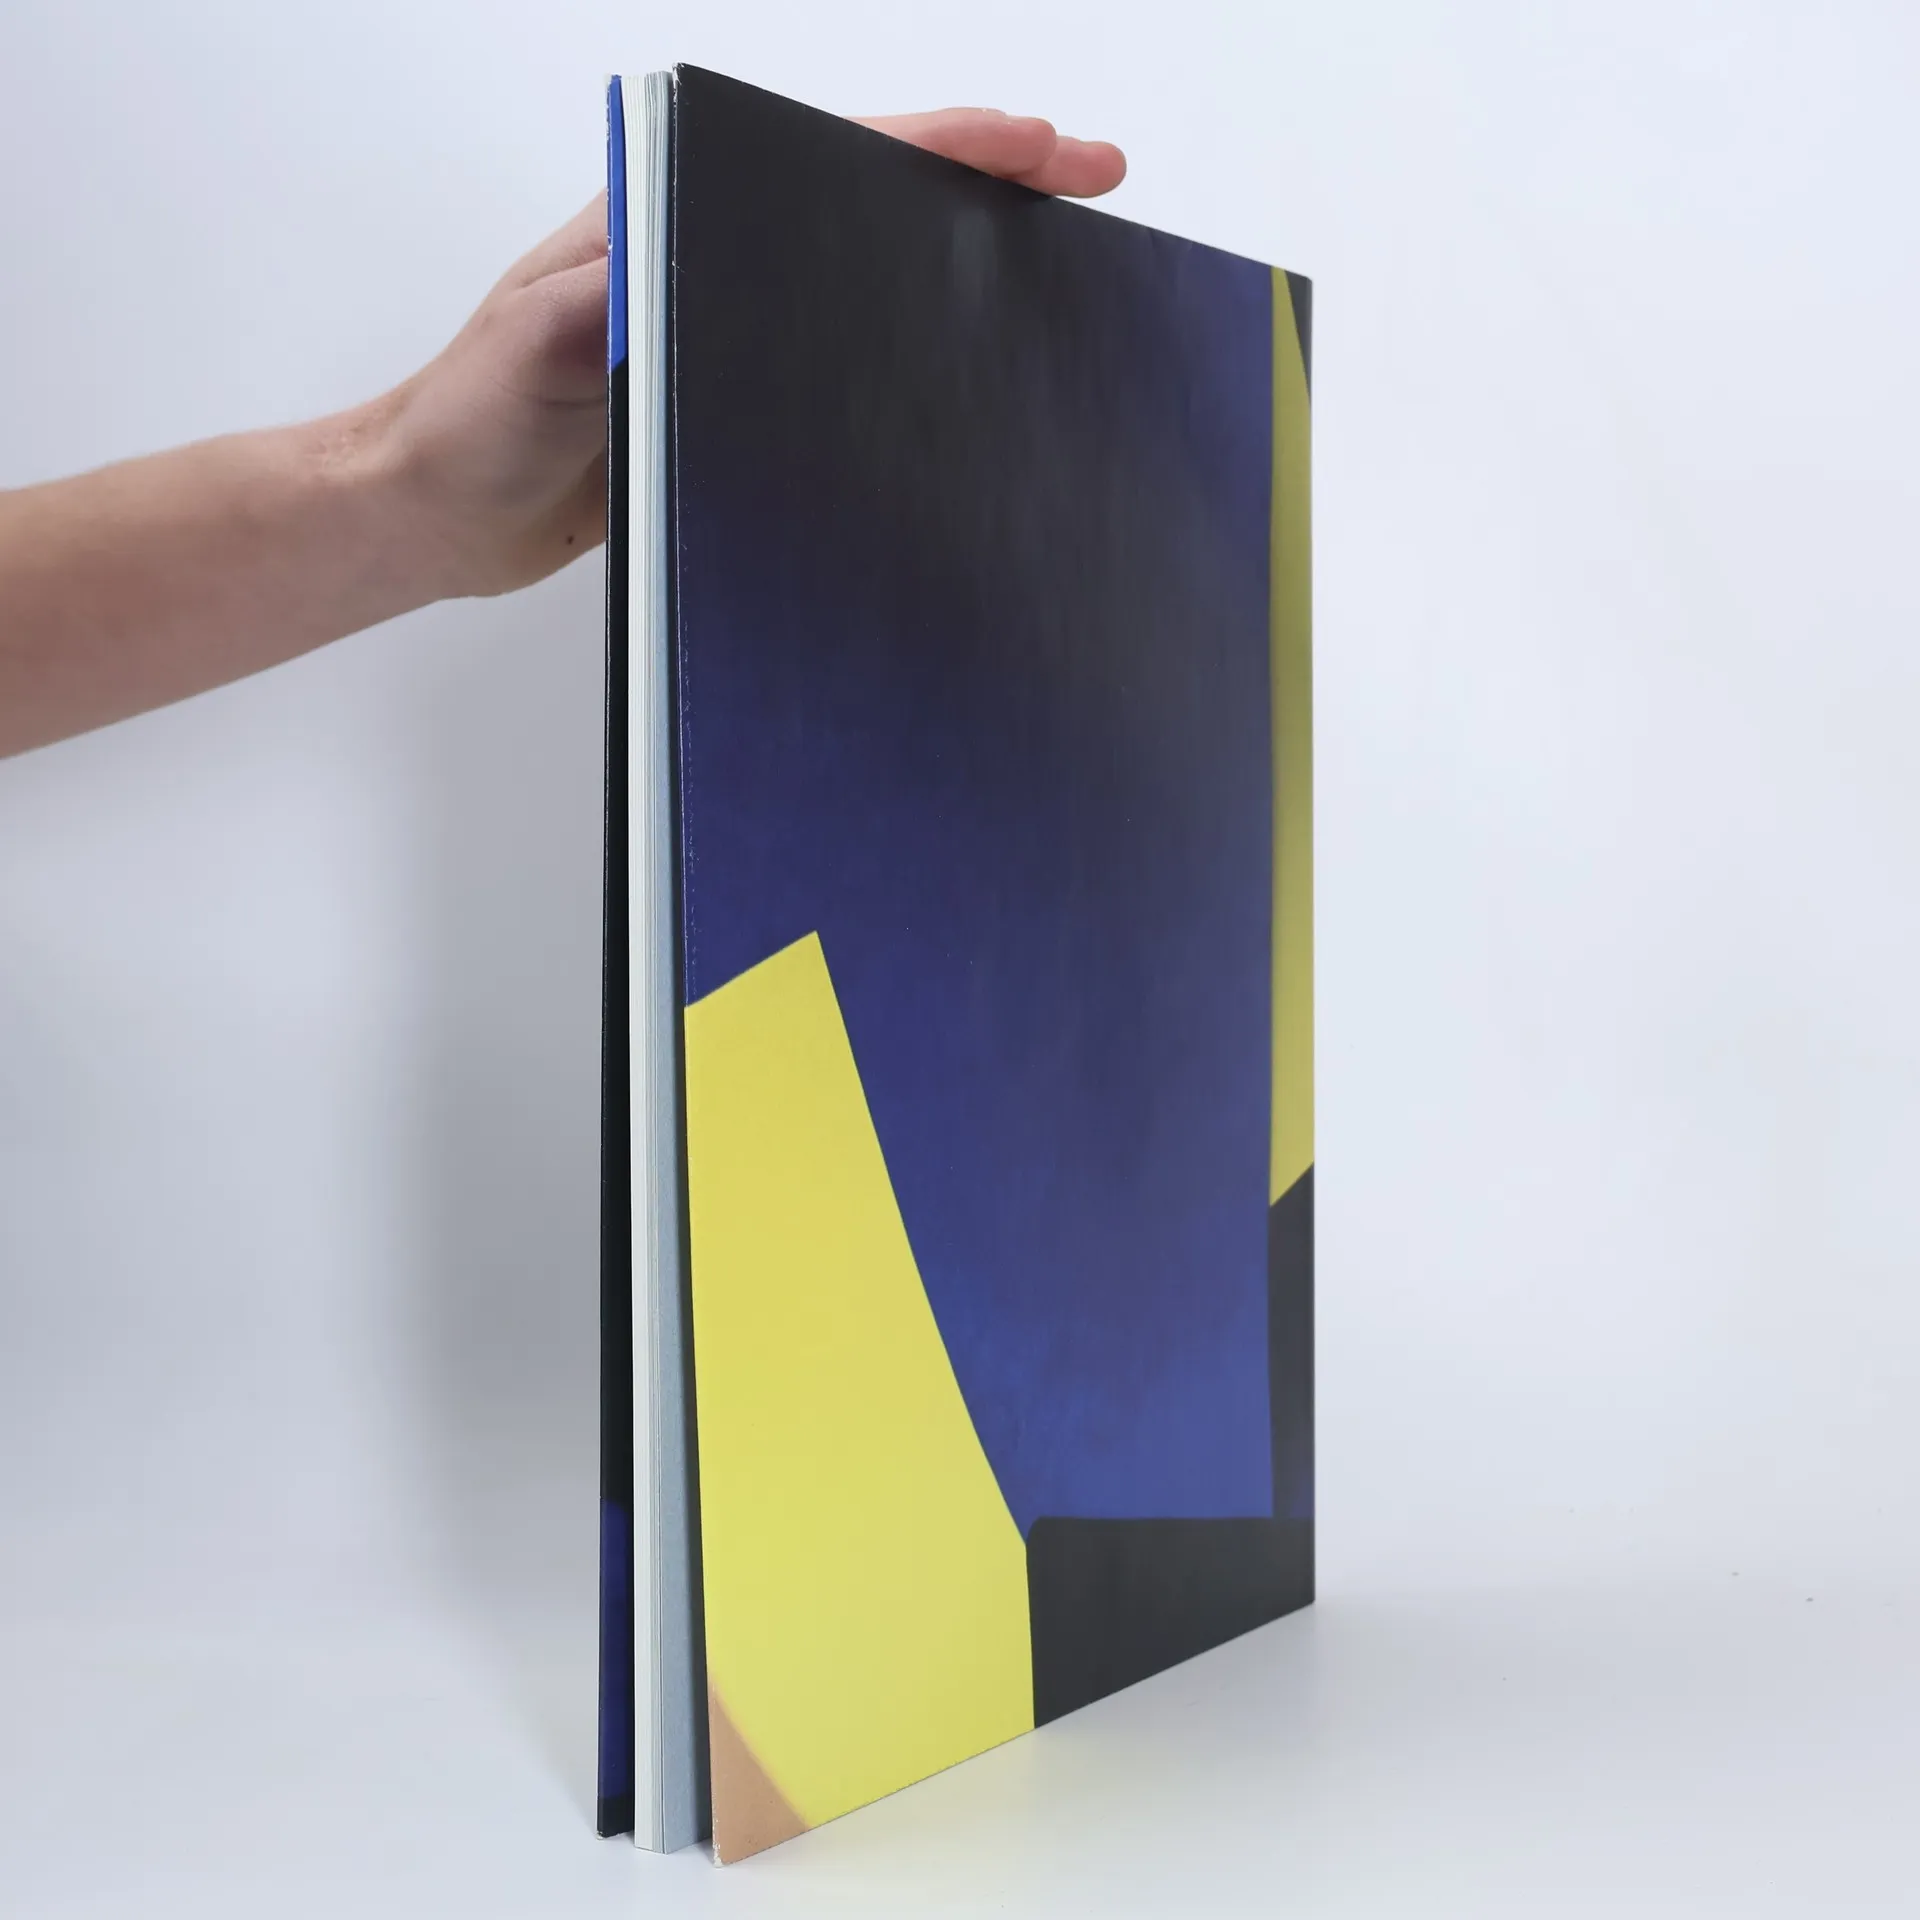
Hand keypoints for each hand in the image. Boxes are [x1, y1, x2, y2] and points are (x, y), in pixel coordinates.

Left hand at [375, 109, 1128, 601]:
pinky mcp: (725, 397)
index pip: (834, 154)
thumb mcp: (536, 345)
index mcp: (672, 213)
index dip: (949, 145)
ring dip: (957, 266)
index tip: (1042, 146)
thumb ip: (612, 298)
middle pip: (871, 198)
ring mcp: (724, 325)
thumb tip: (701, 265)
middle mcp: (709, 256)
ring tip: (1054, 267)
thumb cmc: (468, 420)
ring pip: (863, 274)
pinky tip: (955, 382)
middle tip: (1088, 185)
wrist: (435, 511)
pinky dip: (904, 361)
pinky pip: (837, 363)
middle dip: (985, 184)